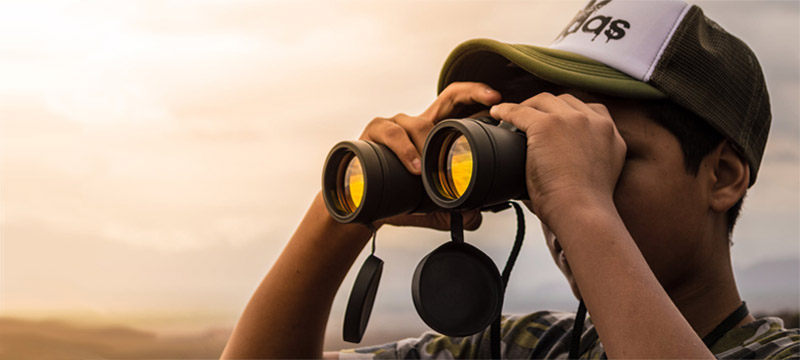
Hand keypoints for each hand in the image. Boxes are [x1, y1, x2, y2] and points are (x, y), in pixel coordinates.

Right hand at [360, 82, 501, 229]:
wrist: (359, 204)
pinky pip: (391, 133)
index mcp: (433, 134)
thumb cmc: (395, 196)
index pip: (459, 106)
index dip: (479, 97)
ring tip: (429, 168)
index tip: (498, 99)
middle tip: (492, 100)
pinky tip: (413, 167)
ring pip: (418, 122)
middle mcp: (417, 124)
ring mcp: (396, 124)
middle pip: (448, 97)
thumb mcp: (430, 205)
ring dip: (427, 143)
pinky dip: (404, 149)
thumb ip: (454, 209)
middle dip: (472, 92)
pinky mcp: (374, 131)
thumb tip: (476, 216)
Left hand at [490, 92, 626, 227]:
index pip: (588, 110)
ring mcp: (572, 120)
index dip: (567, 113)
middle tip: (529, 118)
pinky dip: (506, 111)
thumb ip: (584, 158)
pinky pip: (520, 111)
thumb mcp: (596, 173)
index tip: (554, 121)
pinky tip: (497, 115)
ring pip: (543, 101)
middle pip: (565, 101)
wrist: (582, 211)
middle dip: (546, 107)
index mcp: (610, 134)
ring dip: (527, 107)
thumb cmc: (583, 206)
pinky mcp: (547, 125)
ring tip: (511, 117)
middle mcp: (595, 121)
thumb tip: (558, 164)